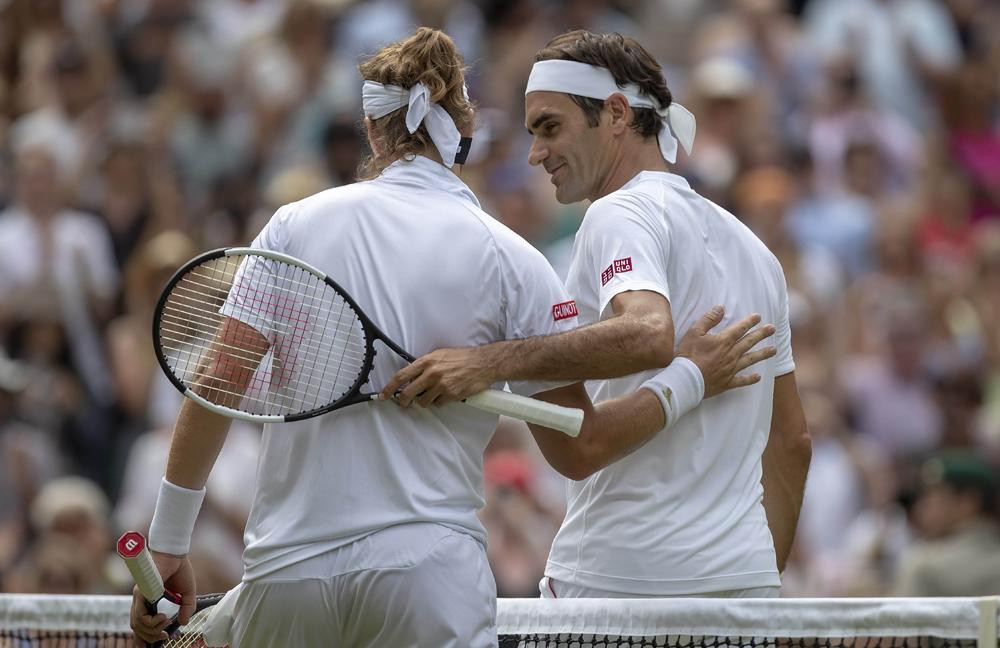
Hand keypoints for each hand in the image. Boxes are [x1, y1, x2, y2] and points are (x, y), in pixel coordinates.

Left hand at [129, 551, 195, 645]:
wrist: (175, 555)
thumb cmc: (179, 570)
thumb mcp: (187, 594)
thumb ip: (186, 608)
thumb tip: (184, 623)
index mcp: (150, 602)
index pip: (141, 624)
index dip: (143, 638)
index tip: (154, 644)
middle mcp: (141, 601)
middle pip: (137, 628)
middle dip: (150, 638)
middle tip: (165, 637)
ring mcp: (139, 598)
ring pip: (137, 625)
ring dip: (152, 631)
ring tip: (166, 627)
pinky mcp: (140, 594)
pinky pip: (140, 615)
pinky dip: (151, 622)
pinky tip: (164, 618)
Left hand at [379, 346, 499, 406]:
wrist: (484, 363)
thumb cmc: (463, 357)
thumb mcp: (440, 355)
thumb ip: (425, 364)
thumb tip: (412, 375)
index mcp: (427, 361)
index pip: (401, 376)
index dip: (389, 387)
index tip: (383, 395)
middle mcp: (432, 373)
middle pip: (408, 393)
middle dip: (403, 400)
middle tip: (403, 402)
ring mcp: (441, 385)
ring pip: (423, 401)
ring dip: (425, 400)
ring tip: (435, 393)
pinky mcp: (451, 395)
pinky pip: (438, 404)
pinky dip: (440, 402)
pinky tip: (447, 394)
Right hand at [677, 306, 776, 397]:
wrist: (686, 380)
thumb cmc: (688, 355)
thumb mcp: (694, 332)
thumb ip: (708, 319)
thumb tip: (720, 308)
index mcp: (723, 341)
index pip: (740, 329)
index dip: (749, 322)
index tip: (758, 316)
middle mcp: (731, 354)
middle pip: (749, 342)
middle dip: (761, 334)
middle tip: (772, 328)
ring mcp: (730, 369)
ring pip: (750, 360)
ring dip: (762, 354)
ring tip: (774, 350)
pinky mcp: (727, 382)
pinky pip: (742, 380)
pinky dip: (750, 379)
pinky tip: (758, 377)